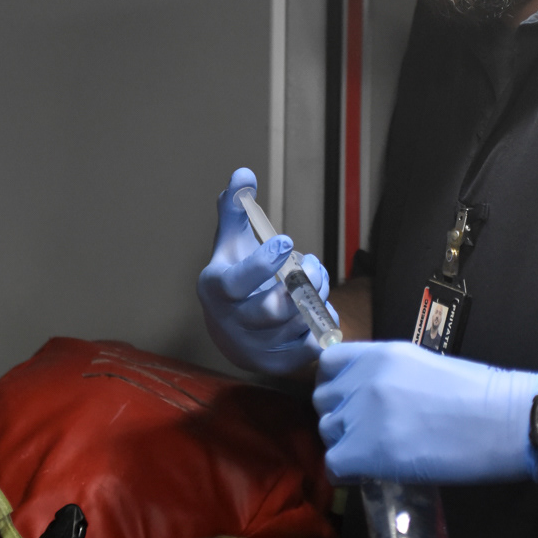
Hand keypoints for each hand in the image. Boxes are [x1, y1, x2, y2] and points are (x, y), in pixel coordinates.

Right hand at [196, 167, 333, 375]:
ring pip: (296, 324)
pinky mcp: (276, 363)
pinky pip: (310, 346)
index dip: (262, 264)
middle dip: (303, 282)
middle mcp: (230, 323)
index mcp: (216, 289)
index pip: (238, 282)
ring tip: (316, 279)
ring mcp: (253, 347)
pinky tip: (317, 305)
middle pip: (274, 308)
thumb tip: (243, 173)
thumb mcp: (231, 242)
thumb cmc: (235, 276)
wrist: (232, 327)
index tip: (286, 241)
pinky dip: (321, 322)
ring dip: (316, 297)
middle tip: (314, 264)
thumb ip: (235, 208)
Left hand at [313, 340, 537, 483]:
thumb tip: (368, 400)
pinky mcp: (367, 451)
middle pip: (323, 401)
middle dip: (340, 418)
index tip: (349, 401)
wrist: (503, 420)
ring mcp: (363, 413)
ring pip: (328, 433)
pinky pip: (334, 464)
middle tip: (365, 434)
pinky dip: (347, 473)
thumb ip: (388, 377)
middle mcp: (364, 378)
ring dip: (345, 445)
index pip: (328, 363)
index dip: (335, 385)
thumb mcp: (422, 367)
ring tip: (373, 455)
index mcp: (380, 354)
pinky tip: (369, 474)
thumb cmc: (478, 395)